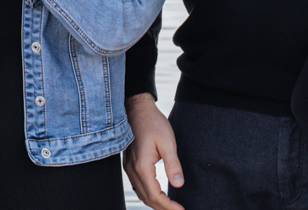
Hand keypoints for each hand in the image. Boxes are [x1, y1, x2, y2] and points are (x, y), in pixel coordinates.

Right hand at [123, 93, 184, 209]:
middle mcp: (133, 170)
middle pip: (147, 198)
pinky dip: (148, 194)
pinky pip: (138, 185)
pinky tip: (157, 193)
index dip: (168, 206)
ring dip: (155, 202)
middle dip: (162, 208)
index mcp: (142, 166)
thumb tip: (179, 184)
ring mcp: (129, 167)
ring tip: (170, 206)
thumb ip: (173, 164)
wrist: (137, 109)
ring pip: (141, 193)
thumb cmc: (153, 123)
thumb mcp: (167, 142)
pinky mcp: (130, 163)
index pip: (155, 196)